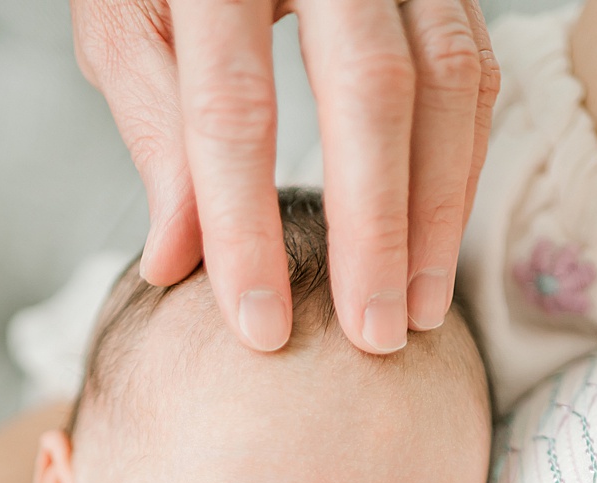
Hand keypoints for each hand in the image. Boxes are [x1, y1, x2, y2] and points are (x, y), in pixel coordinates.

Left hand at [70, 0, 499, 353]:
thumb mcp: (123, 26)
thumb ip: (154, 131)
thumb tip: (176, 264)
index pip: (234, 109)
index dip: (245, 228)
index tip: (260, 329)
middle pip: (369, 93)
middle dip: (376, 229)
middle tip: (372, 339)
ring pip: (448, 77)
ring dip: (441, 206)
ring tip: (416, 310)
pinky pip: (474, 62)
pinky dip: (462, 157)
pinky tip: (439, 236)